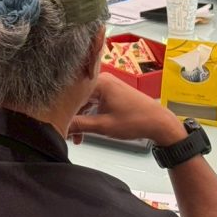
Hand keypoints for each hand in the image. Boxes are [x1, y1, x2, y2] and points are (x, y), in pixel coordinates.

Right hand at [68, 73, 185, 145]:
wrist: (159, 123)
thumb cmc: (137, 121)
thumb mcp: (104, 126)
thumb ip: (80, 125)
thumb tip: (62, 127)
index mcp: (99, 82)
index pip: (72, 92)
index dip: (62, 108)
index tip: (56, 121)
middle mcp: (102, 80)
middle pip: (77, 97)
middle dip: (71, 116)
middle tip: (66, 132)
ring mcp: (107, 86)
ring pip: (84, 101)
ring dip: (80, 118)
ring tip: (76, 137)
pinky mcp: (111, 93)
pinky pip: (93, 102)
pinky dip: (89, 115)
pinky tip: (85, 130)